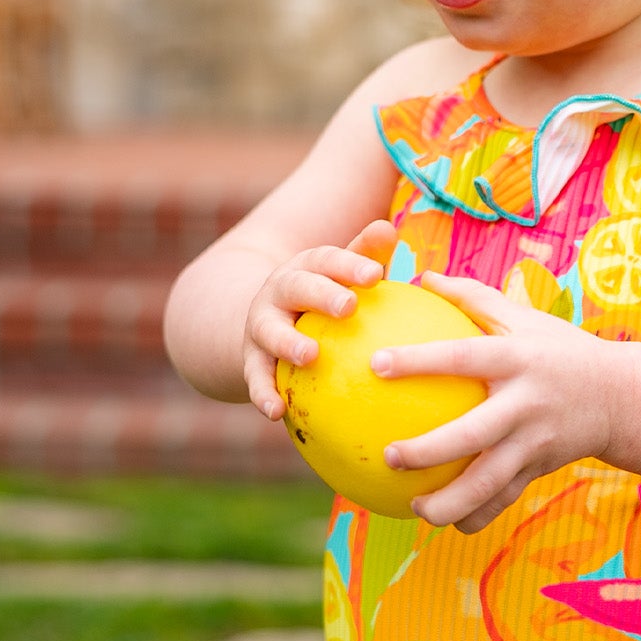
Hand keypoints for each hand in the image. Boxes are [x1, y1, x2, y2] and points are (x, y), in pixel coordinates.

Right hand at [243, 219, 395, 420]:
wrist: (264, 321)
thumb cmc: (322, 296)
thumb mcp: (339, 274)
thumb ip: (364, 256)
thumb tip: (390, 228)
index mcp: (306, 268)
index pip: (328, 260)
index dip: (350, 265)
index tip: (375, 275)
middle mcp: (279, 292)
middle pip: (298, 288)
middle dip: (321, 294)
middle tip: (348, 306)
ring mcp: (262, 325)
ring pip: (270, 331)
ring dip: (287, 342)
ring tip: (310, 355)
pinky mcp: (251, 359)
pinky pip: (255, 377)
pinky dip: (263, 393)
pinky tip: (276, 412)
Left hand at [372, 272, 617, 533]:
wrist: (620, 396)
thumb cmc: (560, 349)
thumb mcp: (524, 316)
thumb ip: (473, 297)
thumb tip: (421, 275)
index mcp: (517, 359)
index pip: (462, 357)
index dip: (419, 361)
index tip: (376, 364)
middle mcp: (526, 403)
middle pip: (473, 433)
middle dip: (428, 450)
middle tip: (389, 455)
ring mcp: (535, 441)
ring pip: (489, 481)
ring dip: (449, 501)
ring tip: (415, 507)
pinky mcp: (540, 468)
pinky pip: (505, 498)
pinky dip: (477, 516)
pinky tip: (448, 523)